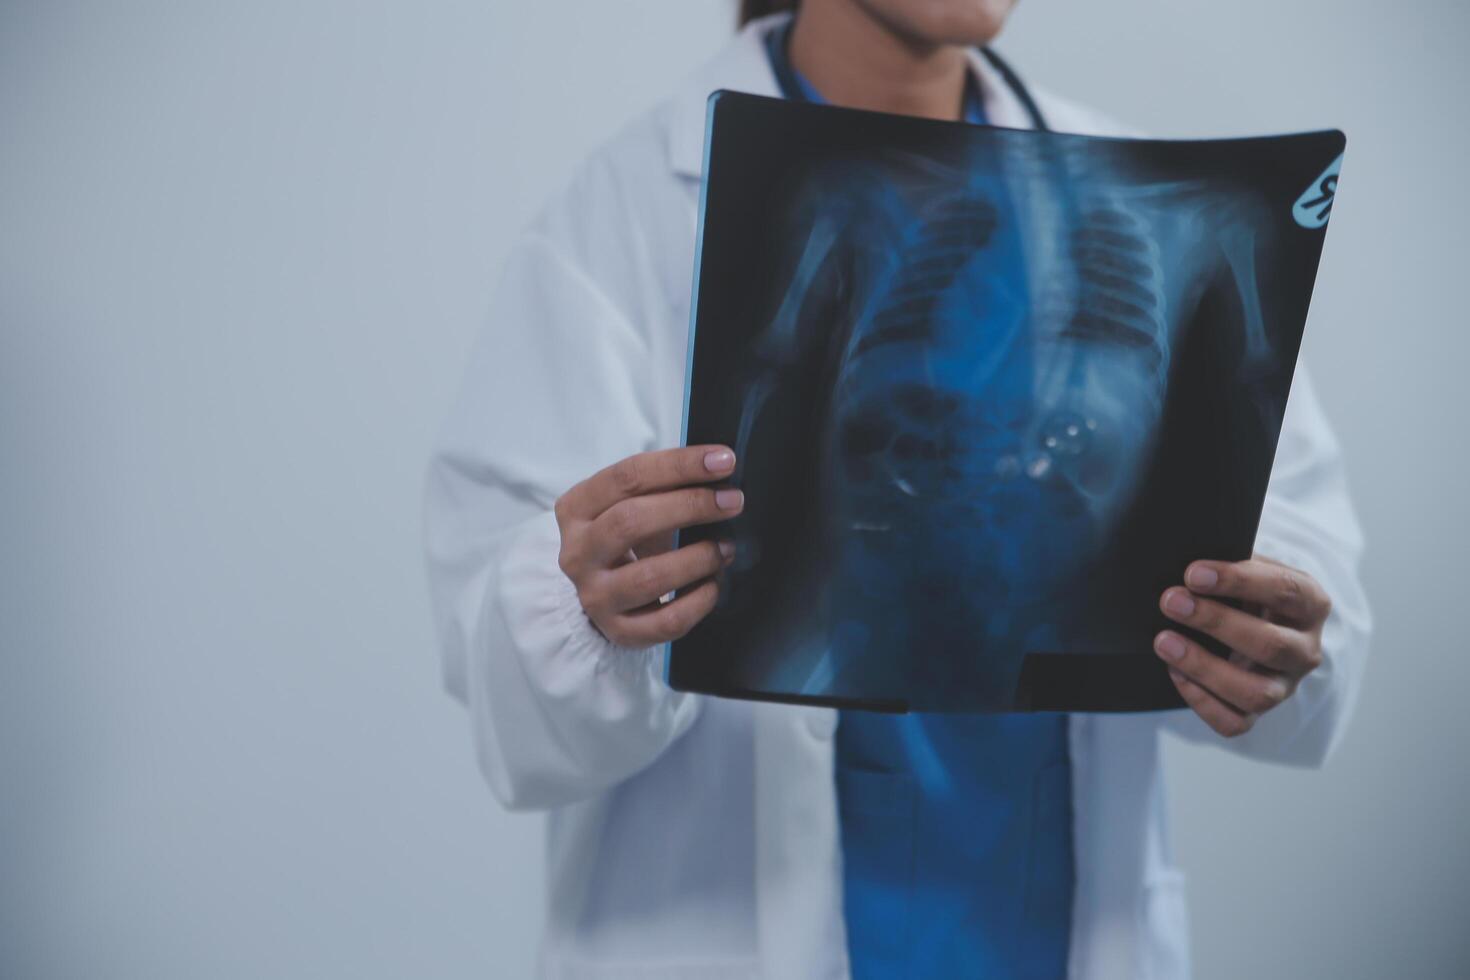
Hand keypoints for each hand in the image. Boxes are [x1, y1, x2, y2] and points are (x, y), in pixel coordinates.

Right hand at [554, 445, 741, 647]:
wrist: (601, 594)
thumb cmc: (626, 538)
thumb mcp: (629, 504)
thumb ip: (662, 486)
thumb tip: (719, 468)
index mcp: (576, 509)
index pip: (627, 477)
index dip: (679, 465)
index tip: (723, 460)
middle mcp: (577, 553)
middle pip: (632, 521)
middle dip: (690, 506)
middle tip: (732, 501)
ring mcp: (595, 597)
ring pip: (650, 576)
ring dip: (698, 558)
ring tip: (725, 548)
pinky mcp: (619, 631)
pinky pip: (667, 620)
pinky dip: (699, 600)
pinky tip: (713, 584)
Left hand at [1154, 556, 1331, 737]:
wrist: (1251, 619)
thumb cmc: (1244, 588)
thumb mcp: (1246, 566)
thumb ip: (1228, 562)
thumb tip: (1189, 571)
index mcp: (1311, 604)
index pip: (1285, 591)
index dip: (1239, 581)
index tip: (1193, 573)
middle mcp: (1306, 650)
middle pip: (1270, 645)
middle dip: (1215, 622)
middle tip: (1171, 601)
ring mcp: (1285, 686)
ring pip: (1255, 692)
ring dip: (1204, 667)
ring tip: (1164, 641)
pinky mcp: (1259, 713)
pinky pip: (1234, 722)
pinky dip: (1201, 700)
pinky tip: (1175, 671)